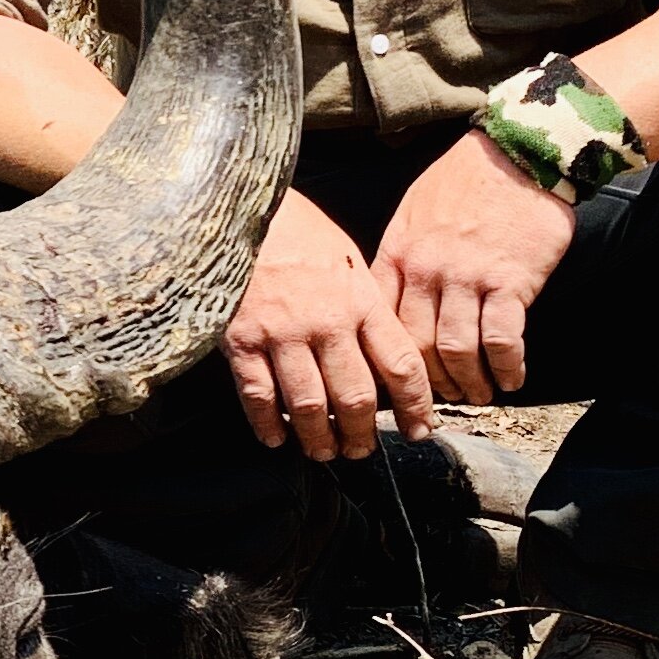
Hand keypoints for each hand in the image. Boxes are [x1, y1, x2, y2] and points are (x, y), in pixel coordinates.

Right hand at [224, 190, 435, 461]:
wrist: (238, 206)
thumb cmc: (295, 230)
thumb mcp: (346, 259)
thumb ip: (365, 307)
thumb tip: (382, 356)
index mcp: (361, 300)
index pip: (401, 366)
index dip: (416, 407)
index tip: (420, 429)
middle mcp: (327, 321)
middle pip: (358, 397)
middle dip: (364, 434)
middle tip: (363, 451)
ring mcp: (282, 333)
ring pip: (310, 406)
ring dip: (320, 439)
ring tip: (324, 452)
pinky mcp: (241, 340)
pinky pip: (259, 397)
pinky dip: (269, 426)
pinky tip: (276, 439)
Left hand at [370, 130, 576, 403]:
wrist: (517, 153)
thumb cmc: (464, 183)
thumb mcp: (412, 215)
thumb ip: (399, 261)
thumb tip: (388, 306)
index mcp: (396, 256)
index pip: (379, 325)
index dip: (386, 363)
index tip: (395, 387)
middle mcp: (425, 271)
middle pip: (415, 347)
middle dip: (427, 386)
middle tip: (440, 404)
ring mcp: (466, 277)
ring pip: (455, 351)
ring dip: (469, 383)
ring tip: (479, 396)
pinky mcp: (509, 280)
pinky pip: (501, 339)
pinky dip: (506, 367)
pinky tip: (512, 379)